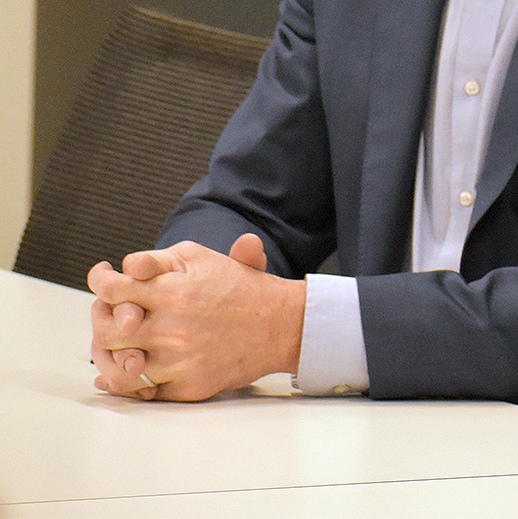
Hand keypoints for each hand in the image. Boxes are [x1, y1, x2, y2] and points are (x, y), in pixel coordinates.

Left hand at [88, 234, 303, 400]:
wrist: (284, 324)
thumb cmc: (245, 288)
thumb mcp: (204, 258)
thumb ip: (163, 258)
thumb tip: (130, 265)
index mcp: (172, 290)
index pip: (112, 289)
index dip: (100, 282)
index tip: (102, 279)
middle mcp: (172, 326)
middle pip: (108, 330)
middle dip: (102, 322)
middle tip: (109, 317)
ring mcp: (180, 358)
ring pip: (119, 367)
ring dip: (113, 357)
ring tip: (119, 347)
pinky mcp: (189, 385)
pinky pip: (144, 392)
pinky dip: (132, 384)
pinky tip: (132, 370)